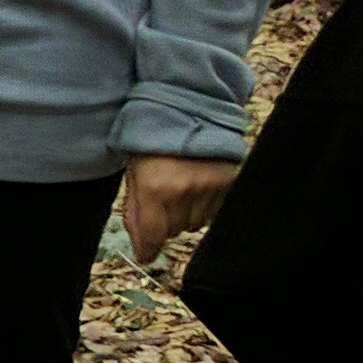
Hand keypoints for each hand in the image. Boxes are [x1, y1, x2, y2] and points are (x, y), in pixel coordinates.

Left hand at [119, 153, 233, 265]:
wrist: (189, 109)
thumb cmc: (153, 142)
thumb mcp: (133, 173)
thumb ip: (135, 212)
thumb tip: (142, 250)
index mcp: (154, 188)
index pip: (153, 237)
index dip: (148, 250)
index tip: (146, 254)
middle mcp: (183, 191)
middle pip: (173, 232)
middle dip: (164, 223)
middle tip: (161, 200)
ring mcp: (209, 187)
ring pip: (194, 225)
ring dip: (185, 215)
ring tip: (181, 189)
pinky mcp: (228, 182)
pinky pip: (214, 212)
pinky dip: (203, 206)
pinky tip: (197, 185)